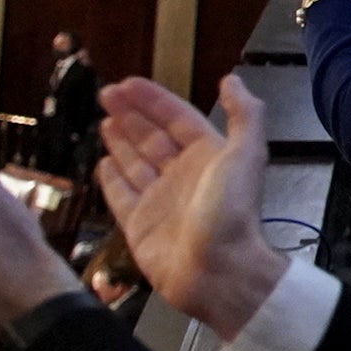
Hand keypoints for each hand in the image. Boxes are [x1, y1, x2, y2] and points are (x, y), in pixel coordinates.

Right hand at [92, 77, 287, 338]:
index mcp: (208, 155)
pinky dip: (111, 178)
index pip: (176, 118)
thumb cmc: (232, 212)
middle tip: (106, 94)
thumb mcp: (247, 153)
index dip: (152, 100)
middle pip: (151, 137)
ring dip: (120, 141)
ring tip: (104, 121)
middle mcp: (183, 175)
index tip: (127, 84)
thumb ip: (245, 114)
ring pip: (135, 162)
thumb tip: (233, 79)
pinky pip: (121, 196)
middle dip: (131, 115)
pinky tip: (103, 162)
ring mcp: (159, 200)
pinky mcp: (139, 226)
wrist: (219, 271)